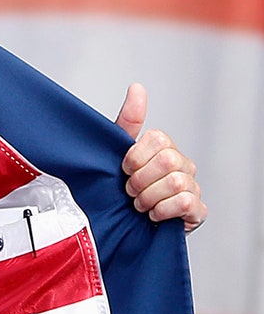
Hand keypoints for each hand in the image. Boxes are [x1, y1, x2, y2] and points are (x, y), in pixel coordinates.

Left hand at [116, 83, 206, 231]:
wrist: (120, 225)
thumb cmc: (121, 187)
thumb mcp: (117, 153)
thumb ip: (128, 121)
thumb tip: (138, 88)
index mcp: (165, 149)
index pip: (158, 140)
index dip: (135, 158)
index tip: (124, 169)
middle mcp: (183, 165)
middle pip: (168, 161)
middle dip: (140, 180)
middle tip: (129, 191)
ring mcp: (192, 187)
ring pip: (176, 183)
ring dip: (149, 197)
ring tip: (139, 204)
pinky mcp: (196, 211)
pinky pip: (185, 203)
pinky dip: (163, 210)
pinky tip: (153, 214)